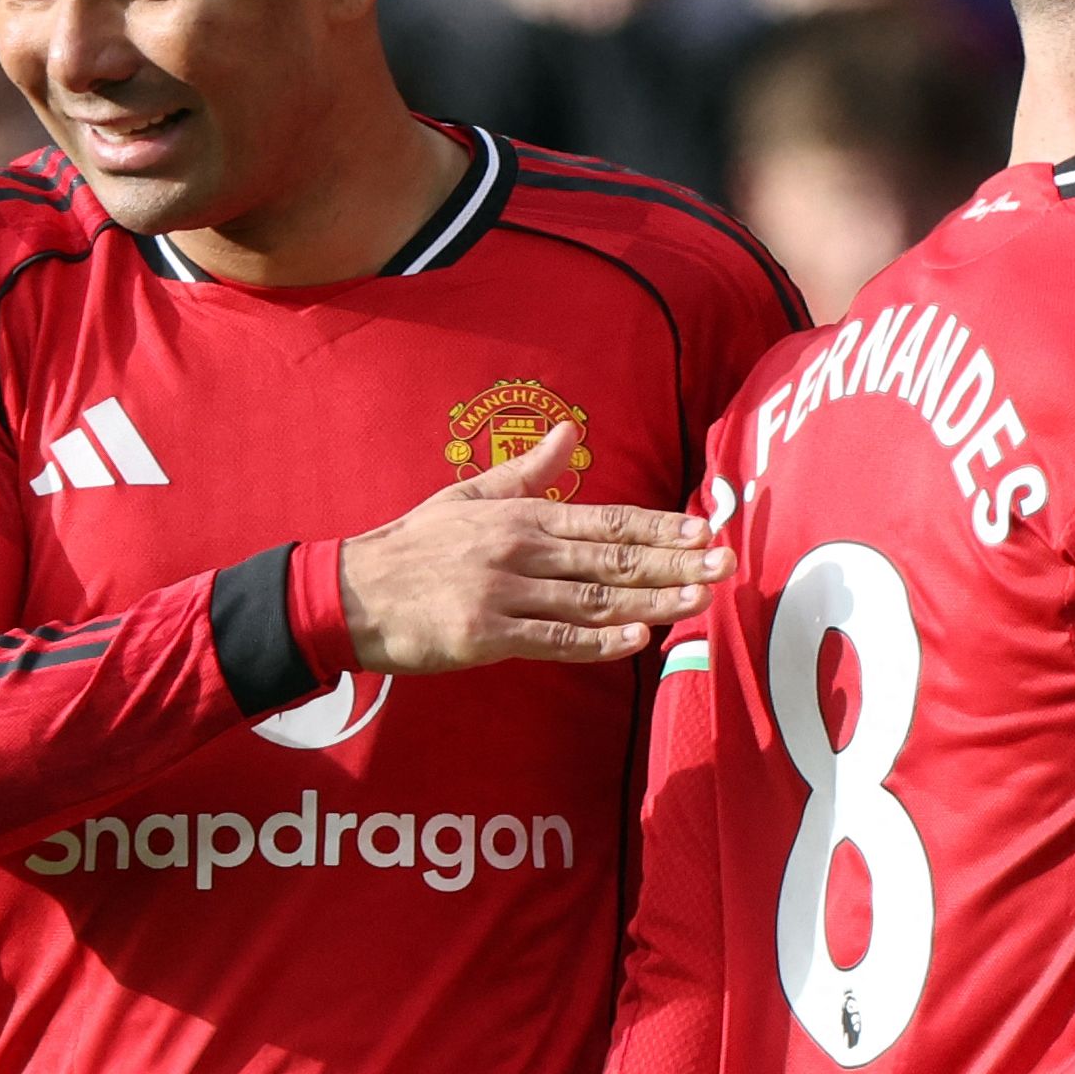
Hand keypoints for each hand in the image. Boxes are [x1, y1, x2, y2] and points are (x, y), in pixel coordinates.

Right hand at [338, 424, 732, 671]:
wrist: (350, 593)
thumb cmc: (414, 548)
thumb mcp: (469, 496)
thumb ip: (529, 471)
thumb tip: (572, 432)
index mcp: (522, 517)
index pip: (606, 520)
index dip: (660, 526)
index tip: (705, 530)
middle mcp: (519, 549)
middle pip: (611, 557)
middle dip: (673, 562)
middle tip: (724, 566)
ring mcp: (503, 593)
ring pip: (592, 598)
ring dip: (651, 600)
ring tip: (698, 600)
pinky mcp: (486, 634)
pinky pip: (553, 639)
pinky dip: (597, 641)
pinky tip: (636, 639)